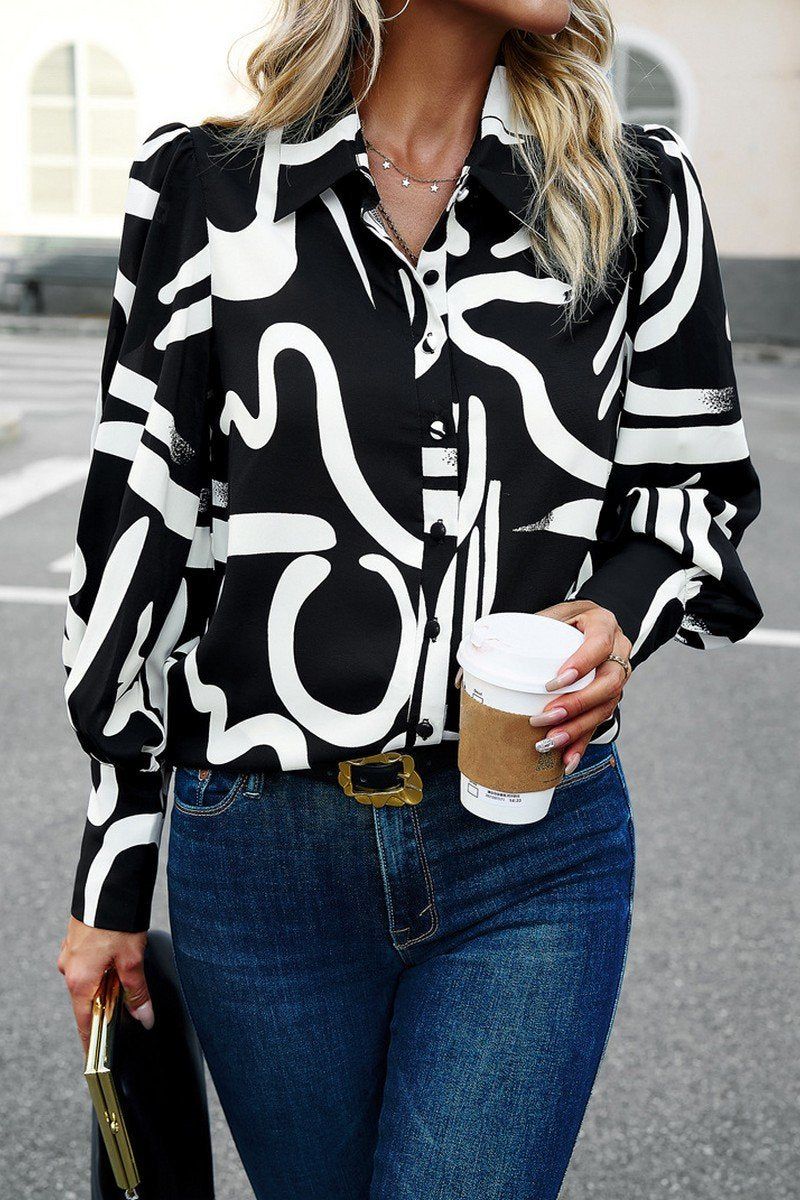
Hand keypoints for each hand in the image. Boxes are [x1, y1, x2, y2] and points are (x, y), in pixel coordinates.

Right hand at [57, 916, 153, 1053]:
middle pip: (88, 1001)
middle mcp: (69, 970)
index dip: (92, 1044)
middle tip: (126, 1014)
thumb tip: (144, 1017)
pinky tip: (119, 959)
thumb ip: (137, 991)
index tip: (96, 1061)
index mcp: (80, 981)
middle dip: (107, 1007)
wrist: (107, 885)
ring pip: (89, 981)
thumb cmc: (116, 921)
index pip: (85, 1024)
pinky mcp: (75, 941)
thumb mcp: (132, 960)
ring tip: (128, 978)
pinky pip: (88, 964)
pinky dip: (102, 969)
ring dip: (106, 984)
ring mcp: (70, 954)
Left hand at [529, 600, 631, 774]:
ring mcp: (618, 676)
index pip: (599, 645)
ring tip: (551, 740)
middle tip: (547, 716)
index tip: (554, 682)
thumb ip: (514, 636)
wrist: (588, 623)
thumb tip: (467, 665)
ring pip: (607, 706)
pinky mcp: (610, 697)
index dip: (581, 664)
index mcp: (603, 624)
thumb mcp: (545, 617)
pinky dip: (582, 743)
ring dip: (578, 727)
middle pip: (608, 682)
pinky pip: (600, 722)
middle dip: (577, 703)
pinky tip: (567, 760)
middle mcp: (618, 651)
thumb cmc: (562, 621)